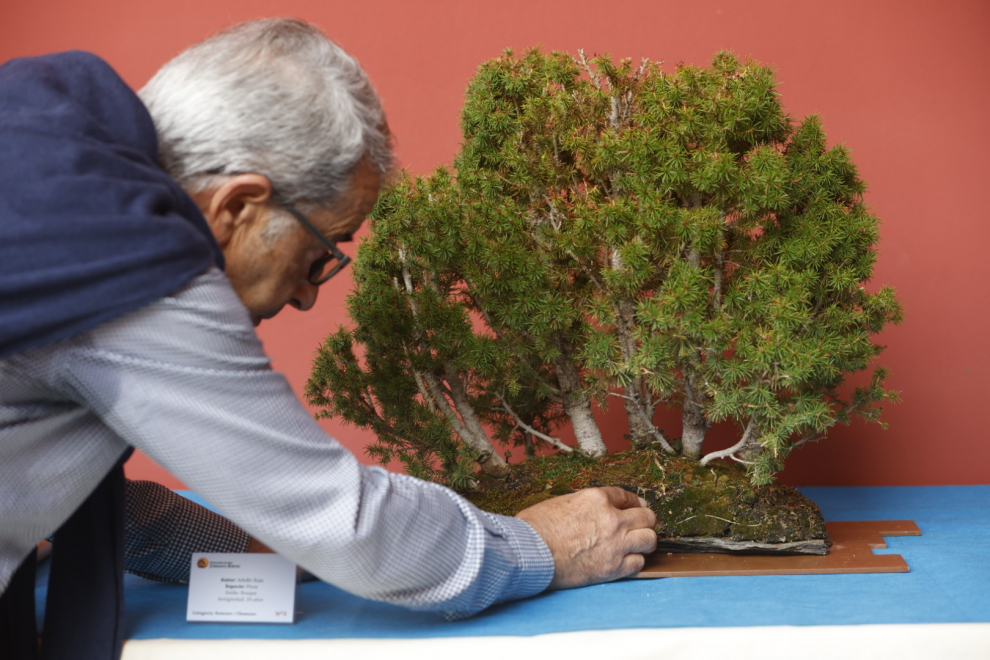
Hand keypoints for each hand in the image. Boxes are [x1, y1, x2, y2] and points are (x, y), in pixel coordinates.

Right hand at [516, 487, 656, 589]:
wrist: (529, 553)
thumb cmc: (536, 528)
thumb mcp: (560, 502)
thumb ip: (583, 505)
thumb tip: (589, 511)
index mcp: (596, 498)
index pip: (626, 497)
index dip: (634, 503)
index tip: (636, 508)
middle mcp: (611, 519)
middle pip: (646, 517)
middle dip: (645, 521)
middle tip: (642, 526)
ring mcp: (615, 544)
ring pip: (649, 540)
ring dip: (645, 541)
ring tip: (639, 545)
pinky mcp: (612, 568)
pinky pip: (639, 563)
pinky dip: (635, 561)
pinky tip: (627, 561)